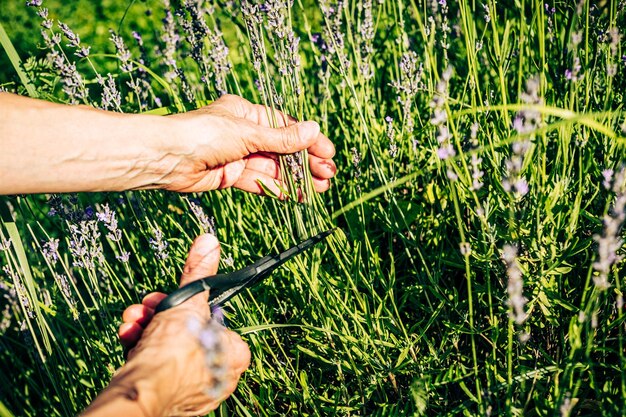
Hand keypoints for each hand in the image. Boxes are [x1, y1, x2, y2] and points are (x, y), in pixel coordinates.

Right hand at [89, 235, 249, 416]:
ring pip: (166, 349)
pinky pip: (154, 366)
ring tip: (133, 320)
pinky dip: (139, 349)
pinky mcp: (167, 397)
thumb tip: (209, 241)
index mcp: (233, 354)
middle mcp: (216, 375)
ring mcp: (191, 389)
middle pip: (186, 333)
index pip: (213, 321)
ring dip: (145, 328)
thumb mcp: (189, 301)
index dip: (190, 306)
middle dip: (160, 315)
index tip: (173, 297)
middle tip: (148, 306)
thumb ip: (198, 272)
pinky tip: (128, 337)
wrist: (146, 390)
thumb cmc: (176, 352)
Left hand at [162, 94, 336, 194]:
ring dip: (295, 179)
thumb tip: (312, 130)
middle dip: (304, 163)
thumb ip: (281, 139)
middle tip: (327, 176)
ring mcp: (236, 156)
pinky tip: (295, 196)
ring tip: (318, 190)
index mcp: (245, 114)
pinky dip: (276, 188)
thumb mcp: (247, 133)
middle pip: (280, 149)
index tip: (328, 153)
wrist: (166, 158)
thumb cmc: (202, 134)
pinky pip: (258, 182)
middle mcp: (242, 134)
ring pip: (272, 168)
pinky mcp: (228, 176)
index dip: (307, 140)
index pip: (284, 127)